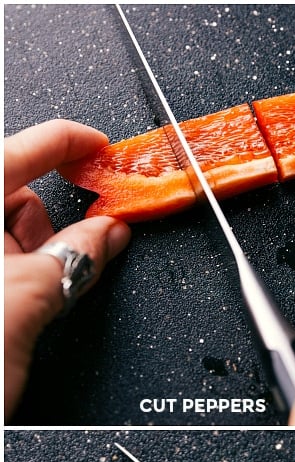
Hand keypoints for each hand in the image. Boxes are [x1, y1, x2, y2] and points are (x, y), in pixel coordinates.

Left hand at [5, 120, 131, 419]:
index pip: (24, 146)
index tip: (100, 150)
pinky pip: (1, 265)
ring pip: (6, 234)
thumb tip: (109, 233)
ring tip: (30, 304)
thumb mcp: (27, 299)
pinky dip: (18, 280)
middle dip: (48, 225)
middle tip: (63, 265)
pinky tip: (19, 311)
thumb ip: (77, 257)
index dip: (70, 143)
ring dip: (32, 261)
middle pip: (14, 193)